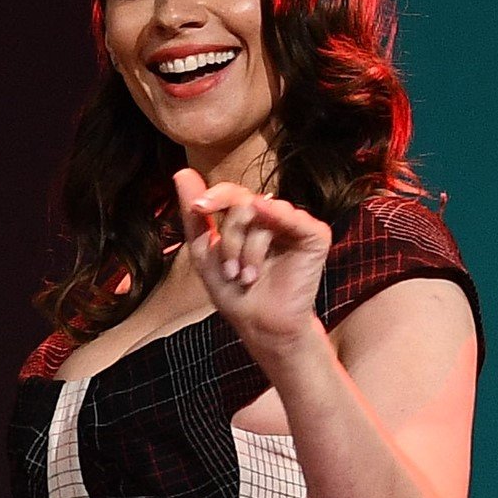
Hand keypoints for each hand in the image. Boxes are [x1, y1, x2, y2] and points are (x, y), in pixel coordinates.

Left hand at [177, 169, 330, 370]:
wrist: (260, 325)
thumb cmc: (234, 293)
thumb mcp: (204, 254)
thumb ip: (195, 216)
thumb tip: (181, 172)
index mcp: (248, 218)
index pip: (231, 193)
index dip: (214, 196)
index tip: (197, 207)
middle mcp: (272, 215)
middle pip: (243, 202)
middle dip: (230, 238)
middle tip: (230, 271)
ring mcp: (294, 223)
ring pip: (263, 211)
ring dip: (248, 248)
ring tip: (245, 277)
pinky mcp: (316, 235)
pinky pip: (294, 217)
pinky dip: (276, 225)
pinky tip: (263, 247)